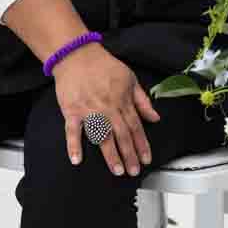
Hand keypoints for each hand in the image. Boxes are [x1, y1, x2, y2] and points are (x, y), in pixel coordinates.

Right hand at [53, 43, 159, 174]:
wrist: (78, 55)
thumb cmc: (104, 66)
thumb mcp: (130, 79)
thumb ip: (142, 101)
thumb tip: (155, 118)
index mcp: (123, 101)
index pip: (136, 127)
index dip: (142, 144)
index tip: (146, 160)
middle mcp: (108, 108)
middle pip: (122, 135)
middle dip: (129, 154)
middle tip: (133, 172)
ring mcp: (90, 110)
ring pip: (102, 136)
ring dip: (110, 154)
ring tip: (117, 170)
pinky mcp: (72, 110)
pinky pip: (73, 130)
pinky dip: (74, 145)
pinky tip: (77, 159)